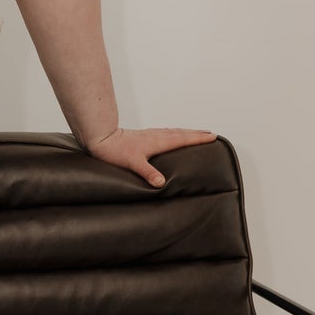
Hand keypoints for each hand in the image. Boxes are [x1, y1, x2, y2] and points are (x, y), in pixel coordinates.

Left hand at [79, 125, 216, 187]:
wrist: (101, 139)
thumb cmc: (115, 151)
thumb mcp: (133, 164)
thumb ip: (147, 172)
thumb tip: (161, 183)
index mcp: (158, 142)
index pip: (183, 139)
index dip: (198, 139)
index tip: (213, 136)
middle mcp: (156, 136)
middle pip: (181, 133)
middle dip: (197, 134)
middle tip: (211, 133)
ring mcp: (150, 134)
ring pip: (174, 132)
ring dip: (187, 132)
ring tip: (197, 134)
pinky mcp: (144, 135)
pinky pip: (165, 133)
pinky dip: (175, 133)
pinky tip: (173, 136)